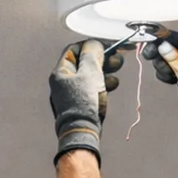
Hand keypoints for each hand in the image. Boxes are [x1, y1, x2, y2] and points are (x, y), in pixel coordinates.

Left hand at [49, 40, 123, 165]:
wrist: (82, 132)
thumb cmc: (83, 103)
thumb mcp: (90, 72)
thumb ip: (92, 54)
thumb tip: (94, 45)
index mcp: (60, 72)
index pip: (74, 49)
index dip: (90, 45)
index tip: (105, 45)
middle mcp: (63, 82)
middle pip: (84, 63)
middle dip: (101, 59)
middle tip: (116, 57)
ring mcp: (70, 94)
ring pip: (90, 76)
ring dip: (104, 71)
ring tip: (117, 70)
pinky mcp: (79, 105)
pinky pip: (91, 89)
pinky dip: (101, 84)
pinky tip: (112, 84)